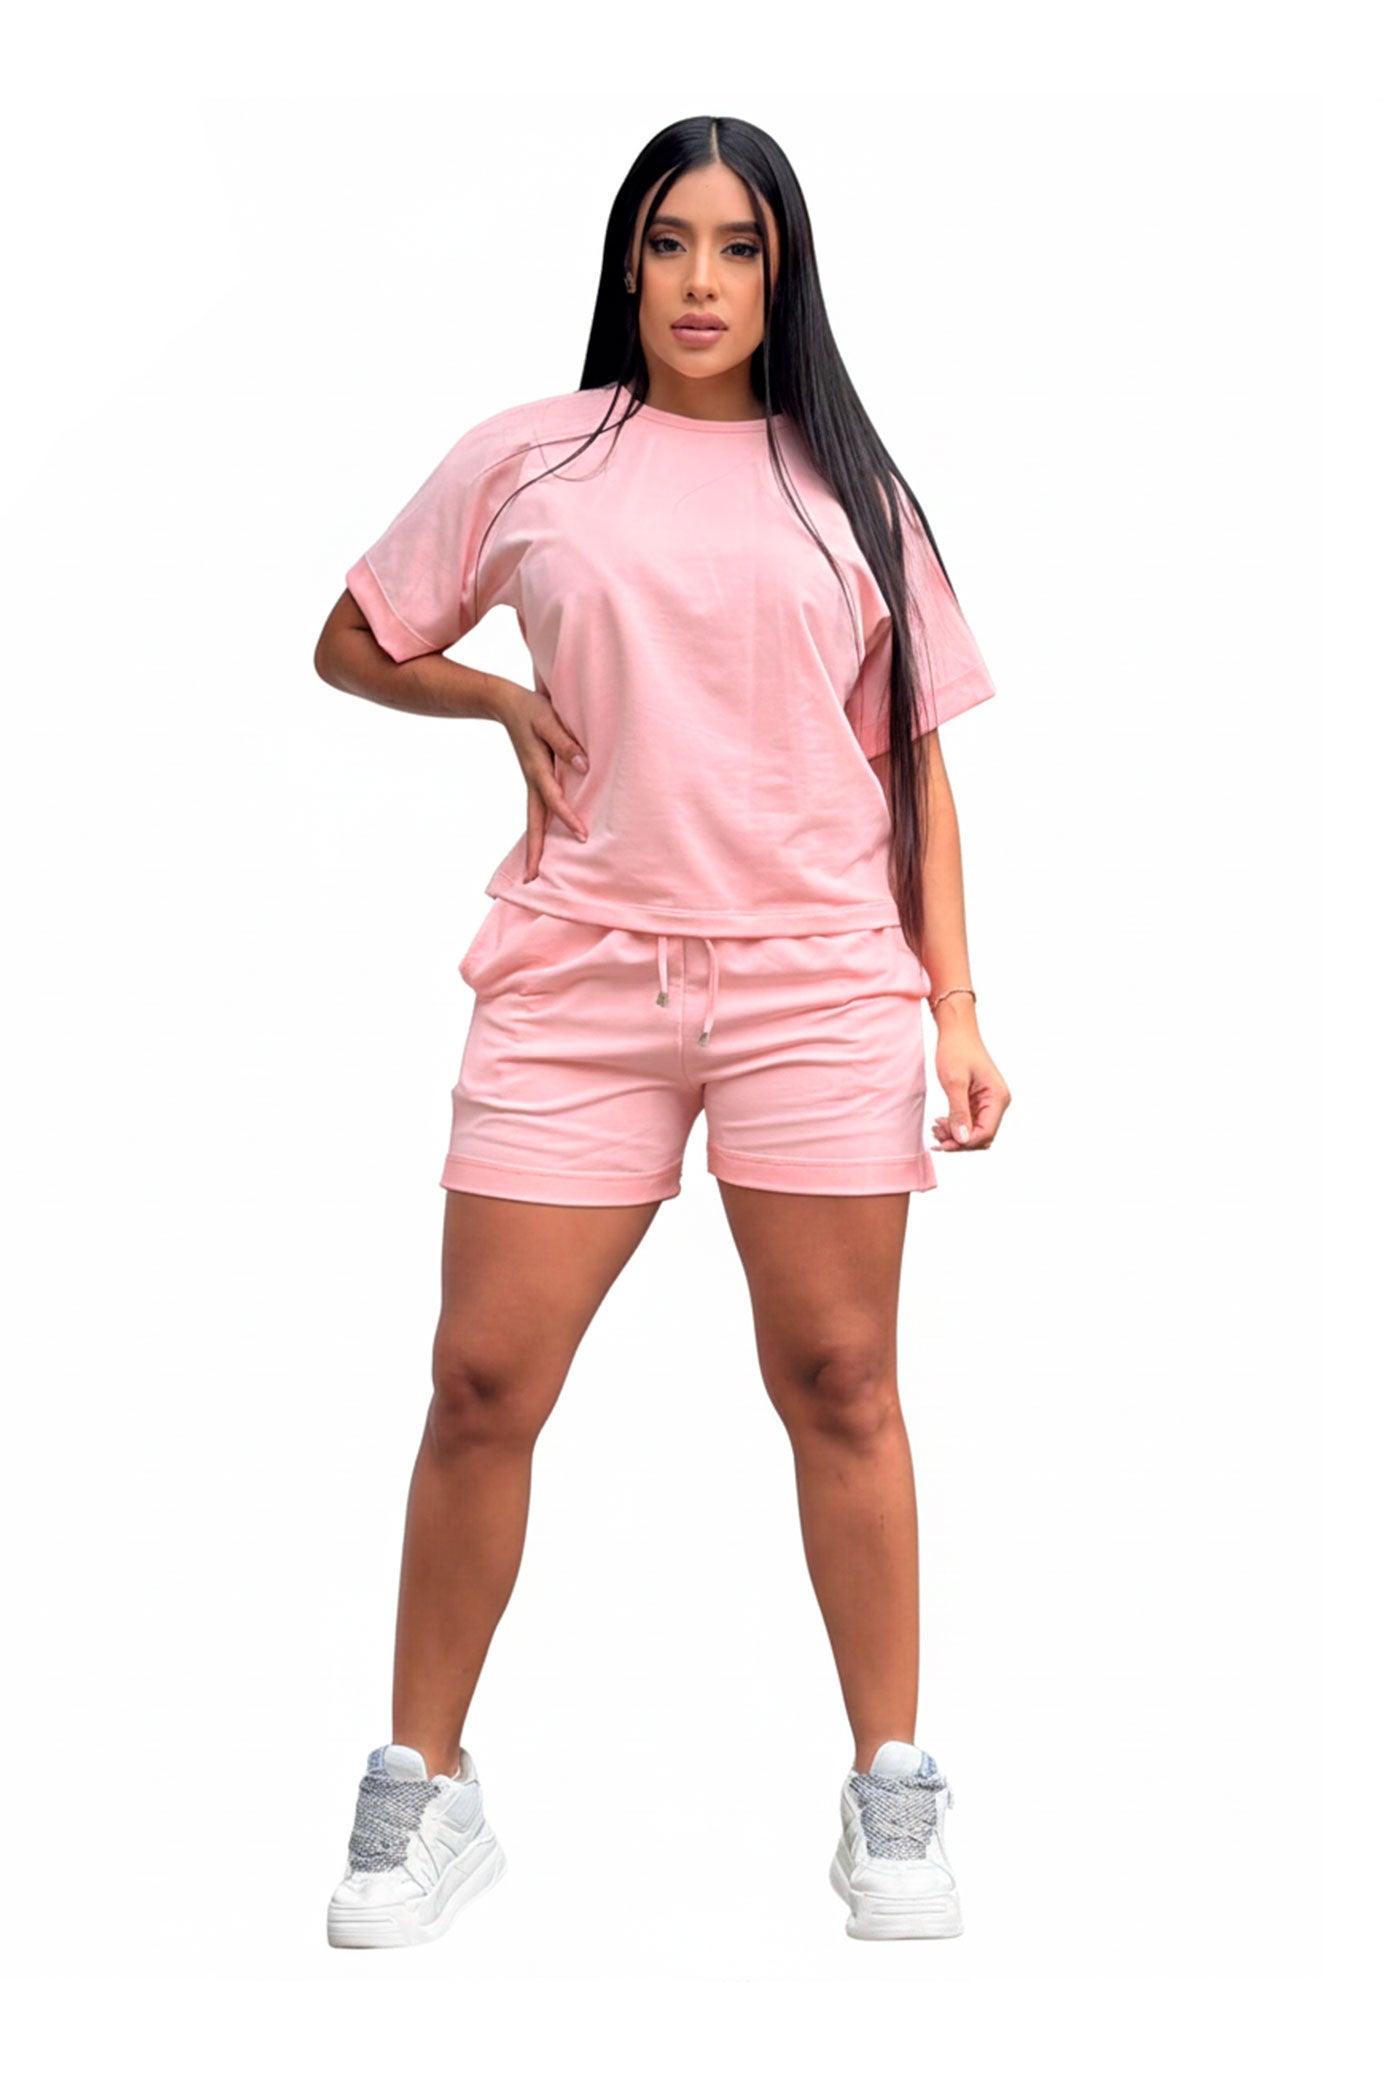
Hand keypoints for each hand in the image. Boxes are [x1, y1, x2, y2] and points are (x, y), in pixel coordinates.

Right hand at [489, 681, 590, 879]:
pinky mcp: (535, 781)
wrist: (506, 703)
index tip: (581, 835)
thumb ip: (565, 742)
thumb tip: (584, 766)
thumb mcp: (548, 719)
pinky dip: (540, 829)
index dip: (568, 817)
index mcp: (537, 769)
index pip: (554, 799)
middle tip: (531, 880)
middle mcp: (533, 782)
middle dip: (534, 851)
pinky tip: (546, 842)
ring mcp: (532, 783)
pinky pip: (538, 811)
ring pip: (535, 820)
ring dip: (535, 845)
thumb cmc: (531, 710)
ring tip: (534, 873)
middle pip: (534, 823)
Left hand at [930, 1018, 1010, 1150]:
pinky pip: (970, 1122)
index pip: (985, 1133)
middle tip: (935, 1136)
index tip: (943, 1144)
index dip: (964, 1142)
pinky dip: (955, 1125)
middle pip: (982, 1136)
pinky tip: (939, 1123)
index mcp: (998, 1098)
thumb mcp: (954, 1082)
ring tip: (935, 1128)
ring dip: (955, 1135)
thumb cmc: (956, 1050)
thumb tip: (962, 1139)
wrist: (956, 1030)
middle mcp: (998, 1102)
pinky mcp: (979, 1100)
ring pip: (975, 1131)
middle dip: (959, 1141)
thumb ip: (959, 1112)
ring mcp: (989, 1102)